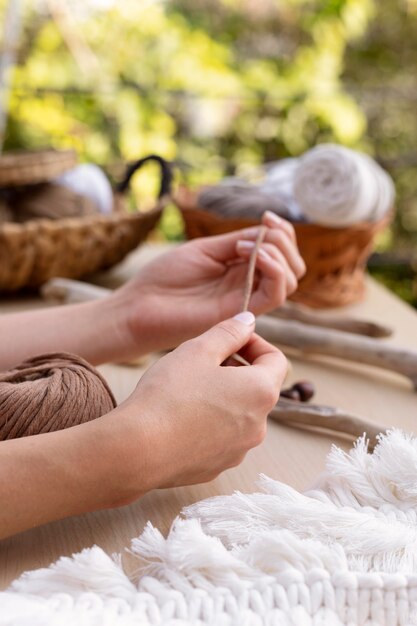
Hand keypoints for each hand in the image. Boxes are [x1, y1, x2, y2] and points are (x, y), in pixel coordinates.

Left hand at [115, 211, 304, 355]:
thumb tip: (266, 233)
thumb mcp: (205, 250)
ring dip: (280, 254)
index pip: (279, 251)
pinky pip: (275, 295)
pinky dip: (275, 271)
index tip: (267, 215)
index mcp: (241, 267)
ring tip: (250, 246)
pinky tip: (254, 255)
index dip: (282, 231)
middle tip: (263, 229)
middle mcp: (248, 284)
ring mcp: (246, 299)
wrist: (139, 306)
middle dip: (285, 241)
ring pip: (290, 281)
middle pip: (292, 266)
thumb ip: (237, 243)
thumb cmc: (165, 278)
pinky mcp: (240, 313)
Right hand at [116, 313, 286, 493]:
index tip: (230, 339)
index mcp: (261, 392)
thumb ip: (229, 332)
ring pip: (239, 413)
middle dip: (236, 369)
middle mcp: (259, 425)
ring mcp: (239, 450)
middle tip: (203, 361)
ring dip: (223, 396)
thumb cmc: (169, 395)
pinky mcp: (217, 466)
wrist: (138, 450)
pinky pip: (221, 437)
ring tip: (188, 389)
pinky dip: (209, 423)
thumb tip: (248, 322)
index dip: (254, 343)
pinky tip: (180, 417)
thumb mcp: (199, 350)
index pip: (276, 359)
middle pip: (257, 387)